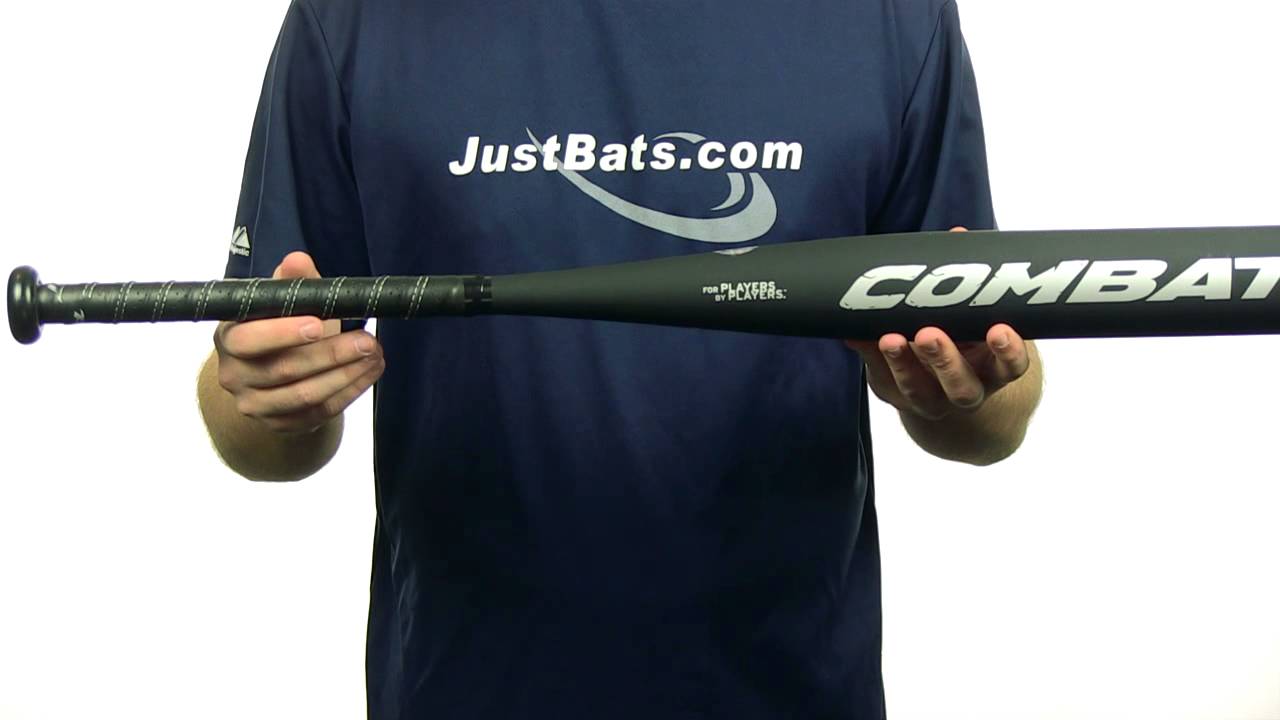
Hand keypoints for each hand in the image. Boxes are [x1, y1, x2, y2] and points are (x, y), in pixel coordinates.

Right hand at [212, 252, 384, 434]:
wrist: (276, 374)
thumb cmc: (281, 329)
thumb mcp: (284, 302)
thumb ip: (292, 281)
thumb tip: (297, 260)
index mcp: (229, 338)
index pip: (248, 339)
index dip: (282, 333)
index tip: (318, 323)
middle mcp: (234, 375)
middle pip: (284, 369)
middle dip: (331, 354)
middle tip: (367, 340)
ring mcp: (255, 405)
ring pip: (305, 395)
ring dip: (347, 374)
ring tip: (375, 354)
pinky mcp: (281, 425)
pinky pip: (319, 412)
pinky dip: (349, 391)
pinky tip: (369, 372)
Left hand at [845, 227, 1031, 420]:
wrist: (946, 385)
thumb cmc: (966, 336)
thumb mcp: (976, 314)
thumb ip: (970, 277)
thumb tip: (958, 234)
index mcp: (995, 368)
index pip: (1012, 366)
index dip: (1008, 351)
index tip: (999, 330)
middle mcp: (967, 389)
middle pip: (961, 386)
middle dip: (944, 360)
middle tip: (928, 333)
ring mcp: (931, 399)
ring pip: (919, 391)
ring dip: (901, 364)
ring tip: (889, 337)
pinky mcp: (896, 394)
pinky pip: (882, 378)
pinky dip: (869, 355)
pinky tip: (856, 334)